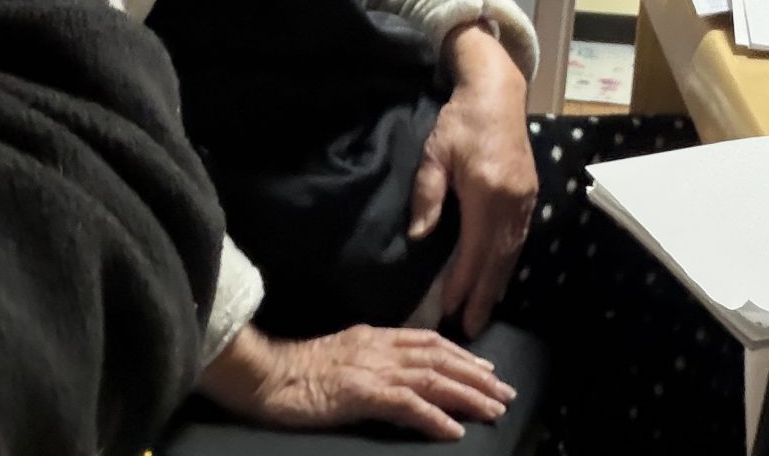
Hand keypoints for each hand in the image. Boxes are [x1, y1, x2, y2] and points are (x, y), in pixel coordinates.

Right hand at [200, 321, 514, 439]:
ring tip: (492, 411)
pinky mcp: (361, 392)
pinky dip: (434, 417)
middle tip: (505, 393)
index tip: (487, 369)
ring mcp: (372, 369)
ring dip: (467, 396)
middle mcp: (380, 348)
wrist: (263, 375)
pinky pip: (406, 405)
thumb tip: (397, 373)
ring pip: (432, 380)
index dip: (462, 354)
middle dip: (477, 376)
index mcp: (376, 338)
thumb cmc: (295, 372)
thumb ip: (370, 359)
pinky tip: (453, 431)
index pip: (430, 342)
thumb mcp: (341, 355)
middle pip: (441, 359)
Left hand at [410, 25, 537, 334]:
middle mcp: (512, 201)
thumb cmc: (460, 121)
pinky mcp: (530, 194)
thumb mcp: (435, 154)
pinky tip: (498, 278)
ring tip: (483, 311)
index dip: (462, 282)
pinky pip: (519, 238)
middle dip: (483, 296)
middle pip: (498, 259)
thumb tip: (419, 237)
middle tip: (470, 328)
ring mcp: (526, 198)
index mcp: (487, 192)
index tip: (449, 309)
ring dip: (497, 284)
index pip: (474, 249)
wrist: (497, 92)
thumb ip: (428, 196)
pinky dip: (508, 263)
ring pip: (512, 251)